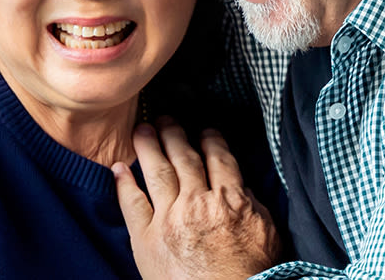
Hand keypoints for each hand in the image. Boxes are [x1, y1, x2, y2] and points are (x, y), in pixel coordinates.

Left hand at [115, 120, 278, 279]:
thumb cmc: (249, 274)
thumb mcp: (266, 234)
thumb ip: (253, 206)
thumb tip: (241, 188)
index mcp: (229, 200)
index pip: (218, 159)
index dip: (211, 140)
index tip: (205, 131)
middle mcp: (196, 203)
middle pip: (183, 158)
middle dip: (175, 134)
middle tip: (166, 119)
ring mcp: (168, 219)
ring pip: (156, 171)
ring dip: (148, 146)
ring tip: (142, 130)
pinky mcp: (146, 239)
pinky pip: (131, 203)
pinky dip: (123, 183)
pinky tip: (118, 168)